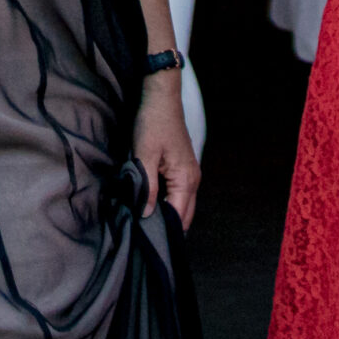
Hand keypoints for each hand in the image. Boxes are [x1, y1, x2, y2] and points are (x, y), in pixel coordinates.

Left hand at [133, 73, 200, 225]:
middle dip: (168, 228)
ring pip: (182, 205)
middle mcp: (193, 180)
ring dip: (168, 216)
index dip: (163, 230)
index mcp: (186, 179)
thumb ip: (147, 187)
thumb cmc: (153, 124)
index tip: (146, 240)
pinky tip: (153, 207)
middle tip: (146, 238)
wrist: (162, 99)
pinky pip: (179, 195)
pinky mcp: (183, 169)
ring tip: (147, 226)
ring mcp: (190, 174)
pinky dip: (169, 204)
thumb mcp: (144, 155)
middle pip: (184, 215)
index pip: (178, 216)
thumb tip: (146, 214)